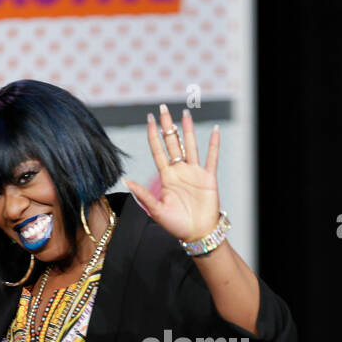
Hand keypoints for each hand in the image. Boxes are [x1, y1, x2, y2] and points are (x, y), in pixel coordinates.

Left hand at [123, 104, 220, 242]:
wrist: (197, 234)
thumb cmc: (176, 225)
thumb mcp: (156, 210)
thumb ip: (143, 195)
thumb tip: (126, 180)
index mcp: (166, 177)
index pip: (158, 150)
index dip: (153, 134)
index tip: (149, 119)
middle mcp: (180, 171)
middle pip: (173, 143)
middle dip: (168, 125)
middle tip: (163, 108)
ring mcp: (195, 173)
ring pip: (191, 146)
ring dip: (188, 130)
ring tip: (185, 113)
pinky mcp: (208, 178)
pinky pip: (212, 158)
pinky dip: (213, 145)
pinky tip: (214, 131)